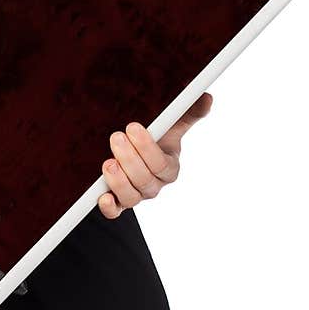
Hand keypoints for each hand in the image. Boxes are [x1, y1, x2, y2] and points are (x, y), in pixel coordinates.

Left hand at [98, 92, 213, 217]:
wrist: (133, 149)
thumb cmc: (156, 137)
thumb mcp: (171, 123)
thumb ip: (188, 113)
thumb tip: (206, 98)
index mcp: (169, 168)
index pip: (161, 164)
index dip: (147, 148)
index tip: (132, 126)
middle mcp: (154, 185)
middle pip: (145, 180)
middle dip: (130, 159)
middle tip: (116, 138)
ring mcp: (136, 195)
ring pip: (131, 197)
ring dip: (119, 182)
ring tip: (108, 164)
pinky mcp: (118, 201)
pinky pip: (115, 211)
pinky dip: (109, 207)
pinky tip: (102, 197)